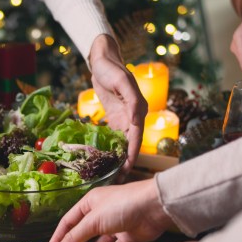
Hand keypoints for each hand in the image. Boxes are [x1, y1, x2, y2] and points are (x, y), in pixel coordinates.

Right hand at [46, 179, 171, 241]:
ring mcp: (115, 226)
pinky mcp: (129, 237)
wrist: (156, 206)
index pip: (68, 222)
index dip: (58, 238)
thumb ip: (74, 238)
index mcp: (90, 203)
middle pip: (83, 234)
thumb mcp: (93, 221)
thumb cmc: (122, 205)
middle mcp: (101, 213)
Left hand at [88, 34, 145, 173]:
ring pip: (123, 144)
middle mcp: (134, 117)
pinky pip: (115, 138)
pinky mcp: (116, 119)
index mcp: (138, 110)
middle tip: (117, 180)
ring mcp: (125, 119)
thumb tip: (138, 119)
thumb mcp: (121, 81)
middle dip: (125, 162)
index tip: (126, 170)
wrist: (102, 60)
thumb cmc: (112, 69)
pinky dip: (112, 150)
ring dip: (119, 159)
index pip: (136, 137)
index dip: (131, 154)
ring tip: (111, 176)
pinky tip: (105, 162)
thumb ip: (131, 99)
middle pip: (131, 144)